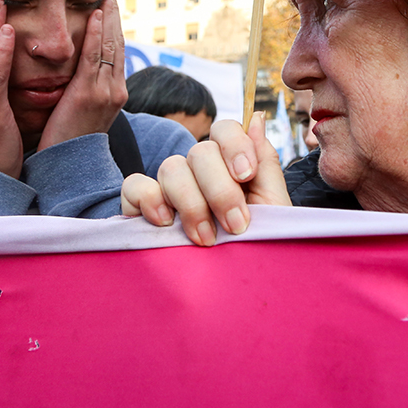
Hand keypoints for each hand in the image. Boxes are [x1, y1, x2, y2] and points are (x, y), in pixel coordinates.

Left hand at [38, 0, 126, 150]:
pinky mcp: (90, 94)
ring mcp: (106, 91)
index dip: (114, 26)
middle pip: (117, 43)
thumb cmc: (69, 140)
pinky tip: (95, 16)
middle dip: (114, 15)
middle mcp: (116, 88)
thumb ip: (82, 89)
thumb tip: (75, 72)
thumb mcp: (80, 110)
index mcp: (114, 92)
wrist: (69, 167)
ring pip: (110, 46)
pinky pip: (95, 58)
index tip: (109, 5)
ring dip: (108, 17)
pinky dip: (97, 35)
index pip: (116, 51)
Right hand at [121, 113, 290, 244]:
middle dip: (220, 190)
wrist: (231, 289)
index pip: (225, 129)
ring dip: (192, 204)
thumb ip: (265, 164)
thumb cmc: (255, 245)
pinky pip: (135, 185)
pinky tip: (166, 223)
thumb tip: (255, 117)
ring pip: (171, 167)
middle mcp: (199, 169)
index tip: (246, 176)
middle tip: (237, 226)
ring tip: (206, 239)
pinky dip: (149, 199)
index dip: (235, 145)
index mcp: (231, 163)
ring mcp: (169, 186)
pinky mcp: (141, 205)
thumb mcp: (272, 208)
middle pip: (200, 151)